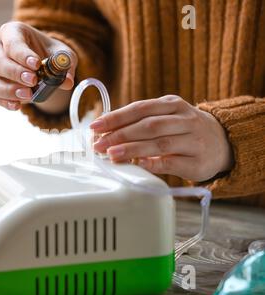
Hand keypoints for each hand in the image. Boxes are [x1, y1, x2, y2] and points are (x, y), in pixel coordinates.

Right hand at [0, 21, 76, 110]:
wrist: (38, 65)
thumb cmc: (47, 54)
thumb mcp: (61, 55)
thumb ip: (65, 65)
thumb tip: (67, 82)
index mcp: (12, 32)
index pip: (12, 42)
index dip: (22, 55)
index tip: (36, 65)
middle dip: (15, 73)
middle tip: (33, 82)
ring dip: (7, 91)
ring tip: (27, 96)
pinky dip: (4, 102)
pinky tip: (17, 105)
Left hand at [90, 95, 233, 181]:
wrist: (224, 143)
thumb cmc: (184, 130)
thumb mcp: (166, 117)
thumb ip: (140, 122)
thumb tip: (105, 132)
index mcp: (172, 105)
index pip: (140, 108)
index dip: (116, 117)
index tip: (96, 126)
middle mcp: (185, 119)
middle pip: (148, 125)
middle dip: (120, 135)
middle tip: (99, 144)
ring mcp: (193, 140)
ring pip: (159, 143)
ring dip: (132, 149)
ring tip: (111, 155)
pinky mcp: (197, 161)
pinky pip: (172, 162)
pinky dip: (153, 163)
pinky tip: (138, 164)